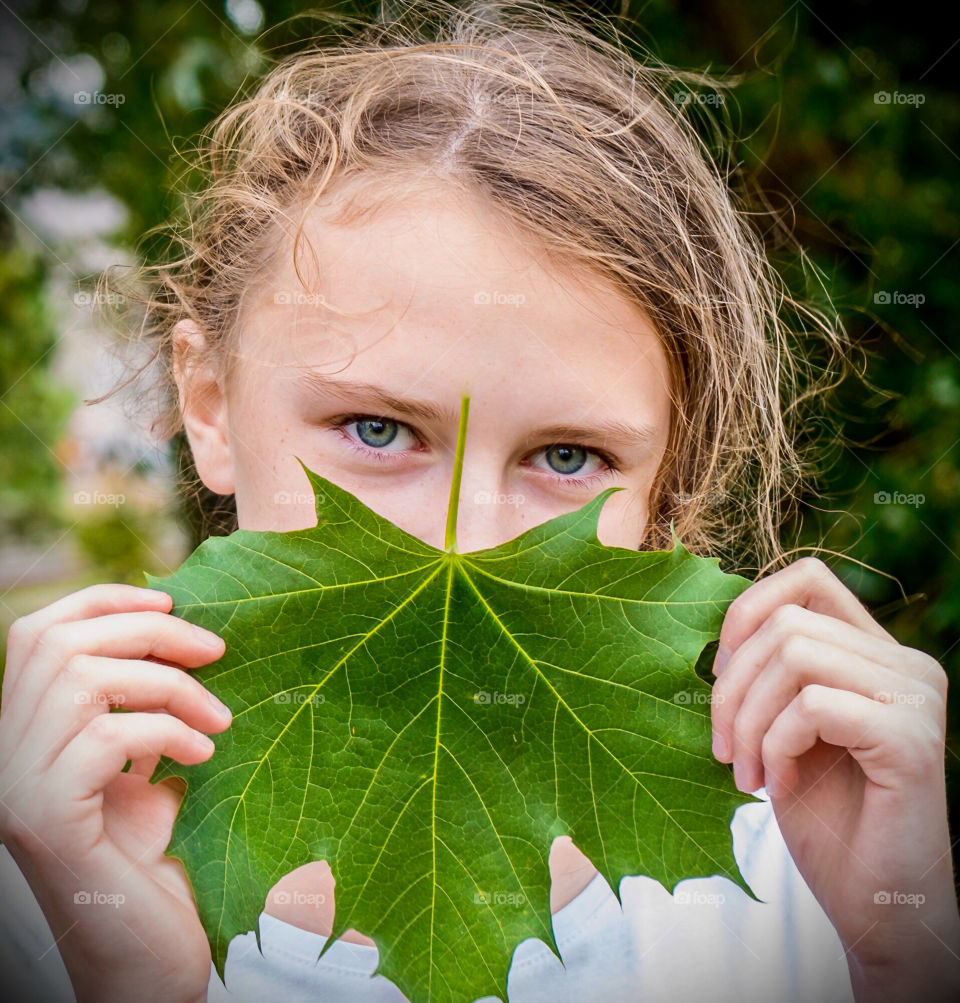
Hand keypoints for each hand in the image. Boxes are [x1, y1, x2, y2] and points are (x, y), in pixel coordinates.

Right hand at [0, 583, 230, 1002]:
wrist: (149, 960)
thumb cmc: (162, 863)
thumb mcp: (153, 769)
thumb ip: (149, 708)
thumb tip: (191, 636)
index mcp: (28, 734)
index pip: (39, 631)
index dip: (104, 598)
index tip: (170, 600)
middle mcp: (6, 756)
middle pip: (60, 642)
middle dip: (149, 631)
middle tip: (217, 651)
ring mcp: (18, 788)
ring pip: (80, 679)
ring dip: (167, 685)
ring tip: (219, 720)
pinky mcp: (45, 821)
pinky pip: (102, 736)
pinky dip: (165, 733)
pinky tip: (203, 759)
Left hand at [710, 557, 959, 1001]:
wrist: (876, 905)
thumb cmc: (824, 817)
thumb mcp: (785, 727)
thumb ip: (771, 672)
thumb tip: (718, 626)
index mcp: (877, 653)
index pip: (807, 578)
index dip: (746, 610)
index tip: (718, 672)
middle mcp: (906, 663)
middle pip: (784, 623)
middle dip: (731, 686)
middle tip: (724, 748)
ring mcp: (915, 697)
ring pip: (793, 656)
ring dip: (749, 719)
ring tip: (748, 772)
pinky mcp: (910, 739)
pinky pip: (812, 706)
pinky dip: (775, 744)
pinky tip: (777, 786)